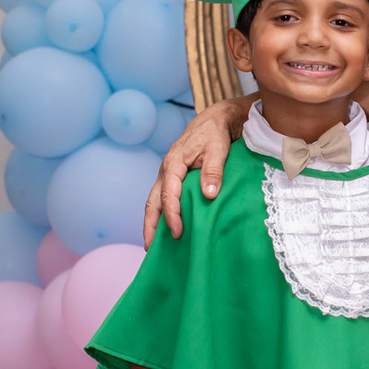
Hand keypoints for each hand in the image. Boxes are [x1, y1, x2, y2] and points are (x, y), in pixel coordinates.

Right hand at [143, 99, 248, 245]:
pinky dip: (161, 214)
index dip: (172, 216)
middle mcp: (165, 170)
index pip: (168, 195)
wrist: (214, 120)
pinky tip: (165, 228)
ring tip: (152, 245)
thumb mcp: (219, 149)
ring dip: (152, 222)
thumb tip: (208, 195)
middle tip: (150, 249)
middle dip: (150, 225)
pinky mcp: (173, 177)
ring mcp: (167, 174)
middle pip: (152, 202)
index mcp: (174, 163)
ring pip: (154, 201)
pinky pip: (162, 198)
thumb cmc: (216, 134)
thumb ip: (214, 171)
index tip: (178, 233)